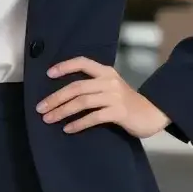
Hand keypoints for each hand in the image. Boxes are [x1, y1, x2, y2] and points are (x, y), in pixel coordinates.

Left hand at [36, 56, 169, 137]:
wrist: (151, 114)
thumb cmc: (126, 102)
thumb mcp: (111, 87)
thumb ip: (93, 85)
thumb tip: (63, 93)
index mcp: (106, 71)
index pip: (82, 62)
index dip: (65, 66)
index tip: (48, 74)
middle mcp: (109, 81)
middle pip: (77, 87)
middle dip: (56, 97)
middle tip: (40, 108)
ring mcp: (114, 96)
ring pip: (82, 102)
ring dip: (62, 111)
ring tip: (49, 119)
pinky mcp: (118, 112)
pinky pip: (93, 117)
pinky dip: (78, 124)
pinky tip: (67, 129)